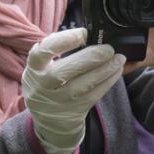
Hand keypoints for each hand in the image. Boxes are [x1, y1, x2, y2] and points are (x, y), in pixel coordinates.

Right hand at [22, 27, 125, 153]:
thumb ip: (56, 52)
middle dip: (89, 58)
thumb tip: (88, 33)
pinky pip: (95, 94)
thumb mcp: (43, 68)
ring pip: (83, 85)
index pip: (41, 53)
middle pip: (63, 72)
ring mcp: (59, 100)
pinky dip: (109, 81)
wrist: (51, 120)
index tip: (83, 33)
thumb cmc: (49, 83)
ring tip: (119, 58)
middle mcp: (43, 86)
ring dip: (105, 70)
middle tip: (108, 48)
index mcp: (34, 69)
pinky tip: (117, 70)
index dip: (62, 41)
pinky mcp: (76, 110)